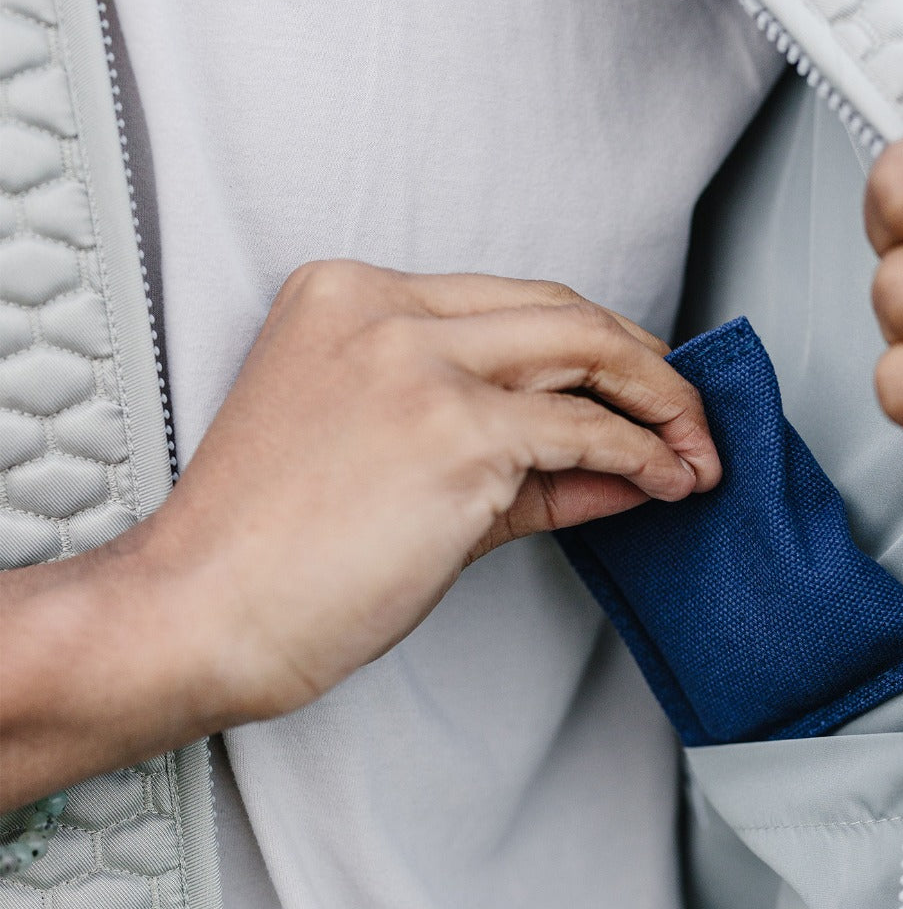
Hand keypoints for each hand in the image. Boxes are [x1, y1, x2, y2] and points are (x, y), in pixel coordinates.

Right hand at [116, 265, 720, 722]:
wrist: (199, 612)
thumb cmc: (277, 549)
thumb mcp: (400, 468)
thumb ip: (515, 456)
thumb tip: (620, 461)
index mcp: (351, 296)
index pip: (511, 303)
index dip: (594, 343)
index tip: (639, 384)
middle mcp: (385, 310)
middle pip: (562, 310)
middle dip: (646, 363)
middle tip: (690, 414)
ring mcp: (420, 363)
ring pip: (587, 353)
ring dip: (662, 404)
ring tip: (696, 452)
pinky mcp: (455, 430)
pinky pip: (583, 431)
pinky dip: (640, 453)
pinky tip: (666, 480)